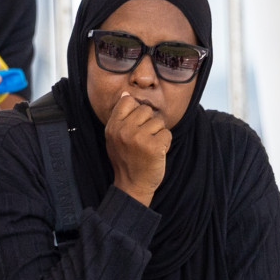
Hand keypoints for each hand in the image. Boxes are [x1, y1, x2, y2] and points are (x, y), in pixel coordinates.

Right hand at [103, 91, 170, 205]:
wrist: (132, 185)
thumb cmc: (126, 160)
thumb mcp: (115, 137)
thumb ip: (120, 117)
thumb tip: (125, 94)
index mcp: (112, 126)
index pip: (127, 101)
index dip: (136, 110)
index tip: (136, 124)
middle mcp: (123, 130)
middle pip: (146, 109)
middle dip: (149, 123)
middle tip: (143, 139)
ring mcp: (138, 138)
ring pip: (158, 121)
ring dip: (158, 134)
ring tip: (150, 146)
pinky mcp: (153, 146)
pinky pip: (167, 133)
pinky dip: (165, 143)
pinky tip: (156, 153)